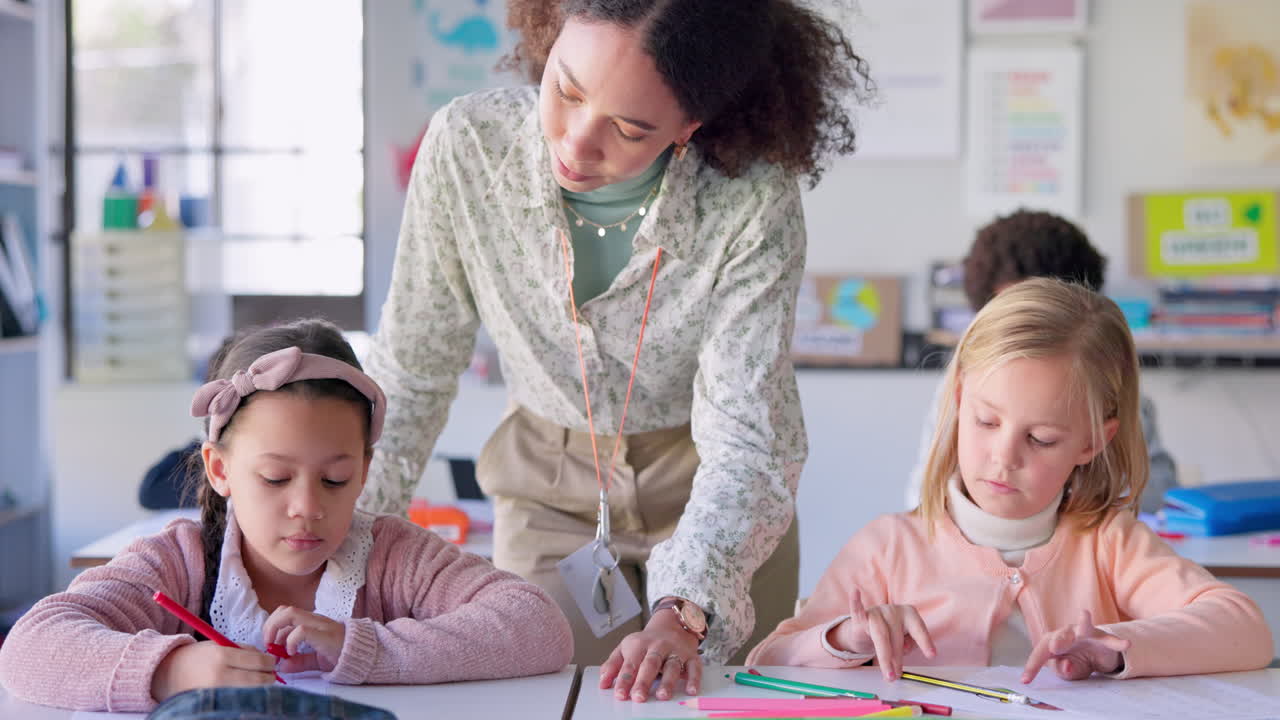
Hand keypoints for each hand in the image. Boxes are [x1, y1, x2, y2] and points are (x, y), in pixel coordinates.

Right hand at [151, 641, 275, 700]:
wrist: (169, 674)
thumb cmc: (199, 657)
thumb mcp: (220, 645)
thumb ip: (244, 650)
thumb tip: (268, 660)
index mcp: (222, 656)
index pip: (258, 661)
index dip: (270, 663)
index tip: (272, 663)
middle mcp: (219, 676)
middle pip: (259, 681)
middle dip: (270, 677)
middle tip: (270, 675)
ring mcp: (216, 694)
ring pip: (251, 694)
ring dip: (260, 689)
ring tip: (258, 683)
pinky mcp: (214, 705)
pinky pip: (238, 702)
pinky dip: (247, 697)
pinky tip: (246, 692)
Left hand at [262, 605, 346, 673]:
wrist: (363, 656)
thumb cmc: (342, 655)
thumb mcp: (317, 660)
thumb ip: (300, 662)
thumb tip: (282, 666)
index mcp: (311, 623)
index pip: (286, 613)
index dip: (272, 626)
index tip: (270, 644)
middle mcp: (314, 620)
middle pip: (285, 610)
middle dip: (270, 626)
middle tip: (269, 644)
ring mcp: (319, 625)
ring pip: (290, 614)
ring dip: (276, 629)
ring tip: (277, 647)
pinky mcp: (324, 634)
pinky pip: (301, 630)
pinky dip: (291, 640)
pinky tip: (292, 652)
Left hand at [599, 606, 701, 702]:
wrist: (671, 624)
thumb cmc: (646, 642)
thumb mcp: (625, 648)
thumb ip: (612, 665)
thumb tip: (602, 683)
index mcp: (639, 645)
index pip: (630, 664)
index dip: (625, 680)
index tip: (620, 695)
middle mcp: (658, 647)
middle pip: (650, 664)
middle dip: (644, 681)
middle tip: (638, 697)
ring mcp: (675, 651)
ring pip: (672, 666)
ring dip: (668, 681)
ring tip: (662, 696)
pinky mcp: (691, 656)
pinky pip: (694, 667)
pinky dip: (694, 678)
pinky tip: (691, 690)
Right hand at [834, 589, 935, 681]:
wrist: (867, 629)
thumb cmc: (890, 635)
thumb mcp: (904, 641)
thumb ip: (908, 645)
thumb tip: (903, 650)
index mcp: (909, 614)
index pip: (918, 628)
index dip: (925, 641)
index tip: (931, 655)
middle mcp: (893, 610)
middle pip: (897, 636)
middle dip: (897, 658)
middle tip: (896, 676)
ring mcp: (876, 612)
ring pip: (881, 635)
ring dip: (885, 656)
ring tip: (888, 674)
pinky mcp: (861, 616)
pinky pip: (858, 610)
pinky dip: (856, 602)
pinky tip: (855, 592)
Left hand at [1022, 610, 1130, 682]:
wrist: (1094, 653)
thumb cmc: (1073, 659)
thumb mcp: (1067, 669)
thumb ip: (1063, 669)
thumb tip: (1066, 666)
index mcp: (1051, 642)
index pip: (1040, 653)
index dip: (1033, 667)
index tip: (1025, 680)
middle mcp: (1066, 634)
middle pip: (1060, 635)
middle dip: (1058, 640)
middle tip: (1055, 647)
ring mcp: (1085, 634)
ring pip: (1083, 628)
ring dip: (1083, 623)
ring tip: (1084, 615)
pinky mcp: (1102, 639)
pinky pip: (1109, 640)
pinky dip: (1117, 642)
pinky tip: (1126, 644)